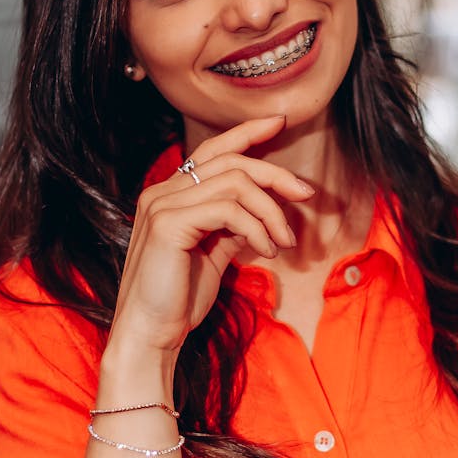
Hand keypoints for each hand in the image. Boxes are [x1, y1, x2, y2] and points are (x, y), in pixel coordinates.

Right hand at [106, 115, 313, 361]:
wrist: (151, 334)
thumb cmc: (180, 299)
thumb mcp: (212, 253)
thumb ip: (230, 225)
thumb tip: (262, 210)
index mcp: (170, 195)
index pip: (212, 150)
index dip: (247, 132)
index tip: (281, 123)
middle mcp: (162, 192)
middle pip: (230, 161)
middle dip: (275, 173)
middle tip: (306, 195)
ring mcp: (162, 205)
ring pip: (235, 183)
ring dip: (271, 211)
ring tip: (284, 242)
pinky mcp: (169, 223)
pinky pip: (228, 209)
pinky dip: (257, 228)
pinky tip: (266, 251)